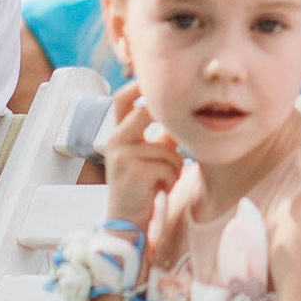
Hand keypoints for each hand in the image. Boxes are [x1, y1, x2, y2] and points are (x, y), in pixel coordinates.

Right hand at [99, 83, 182, 226]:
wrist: (127, 220)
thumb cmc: (144, 185)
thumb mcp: (151, 154)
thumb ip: (162, 134)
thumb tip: (185, 111)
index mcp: (119, 134)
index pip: (123, 99)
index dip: (138, 84)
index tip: (155, 80)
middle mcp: (115, 140)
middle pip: (147, 112)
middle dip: (169, 122)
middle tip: (175, 138)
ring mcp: (122, 155)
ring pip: (167, 148)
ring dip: (174, 167)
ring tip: (162, 180)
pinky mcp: (134, 172)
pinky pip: (169, 166)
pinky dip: (171, 179)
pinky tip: (158, 190)